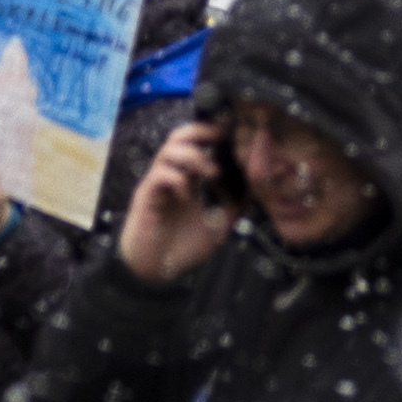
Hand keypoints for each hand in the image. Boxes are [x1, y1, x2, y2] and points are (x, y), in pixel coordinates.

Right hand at [118, 119, 239, 284]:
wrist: (159, 270)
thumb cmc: (185, 244)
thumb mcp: (220, 222)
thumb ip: (235, 203)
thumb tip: (254, 186)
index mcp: (188, 175)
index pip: (197, 141)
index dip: (214, 131)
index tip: (235, 131)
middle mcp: (171, 173)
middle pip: (179, 135)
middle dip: (202, 131)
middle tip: (223, 139)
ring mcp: (157, 182)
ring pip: (169, 149)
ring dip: (194, 156)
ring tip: (212, 174)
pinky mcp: (146, 196)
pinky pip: (160, 175)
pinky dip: (178, 180)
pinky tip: (188, 196)